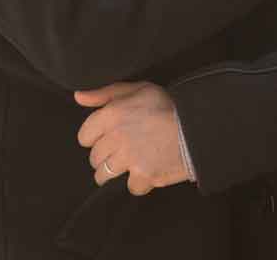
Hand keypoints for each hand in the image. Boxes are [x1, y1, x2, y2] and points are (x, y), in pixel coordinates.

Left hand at [73, 81, 190, 195]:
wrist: (197, 126)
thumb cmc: (168, 105)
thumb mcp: (138, 89)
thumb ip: (105, 93)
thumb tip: (78, 97)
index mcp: (112, 114)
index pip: (85, 136)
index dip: (95, 137)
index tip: (106, 137)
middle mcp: (117, 137)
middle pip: (95, 157)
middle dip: (105, 155)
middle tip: (120, 150)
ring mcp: (129, 159)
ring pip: (104, 175)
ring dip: (113, 172)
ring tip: (127, 164)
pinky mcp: (144, 175)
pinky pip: (131, 187)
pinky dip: (139, 183)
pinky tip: (147, 172)